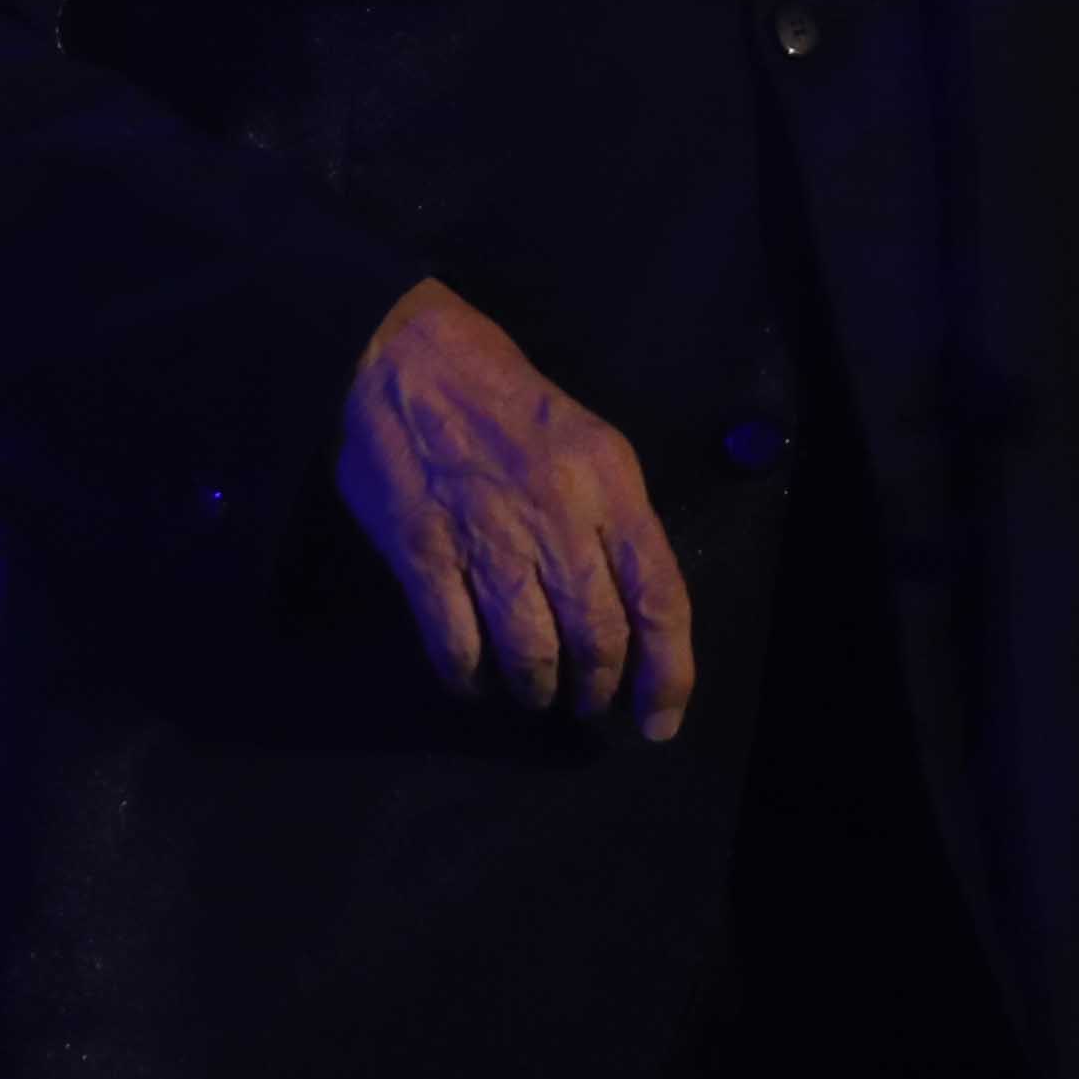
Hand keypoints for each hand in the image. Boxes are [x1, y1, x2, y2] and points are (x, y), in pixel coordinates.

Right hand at [334, 277, 695, 738]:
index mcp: (612, 484)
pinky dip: (469, 677)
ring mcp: (486, 536)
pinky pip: (454, 643)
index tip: (660, 720)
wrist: (409, 359)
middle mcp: (558, 515)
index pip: (661, 595)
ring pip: (530, 649)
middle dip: (598, 688)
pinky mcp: (421, 552)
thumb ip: (614, 521)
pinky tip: (475, 681)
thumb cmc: (511, 403)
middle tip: (588, 703)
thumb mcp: (591, 444)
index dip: (668, 669)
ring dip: (538, 689)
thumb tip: (636, 608)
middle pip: (597, 633)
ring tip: (536, 695)